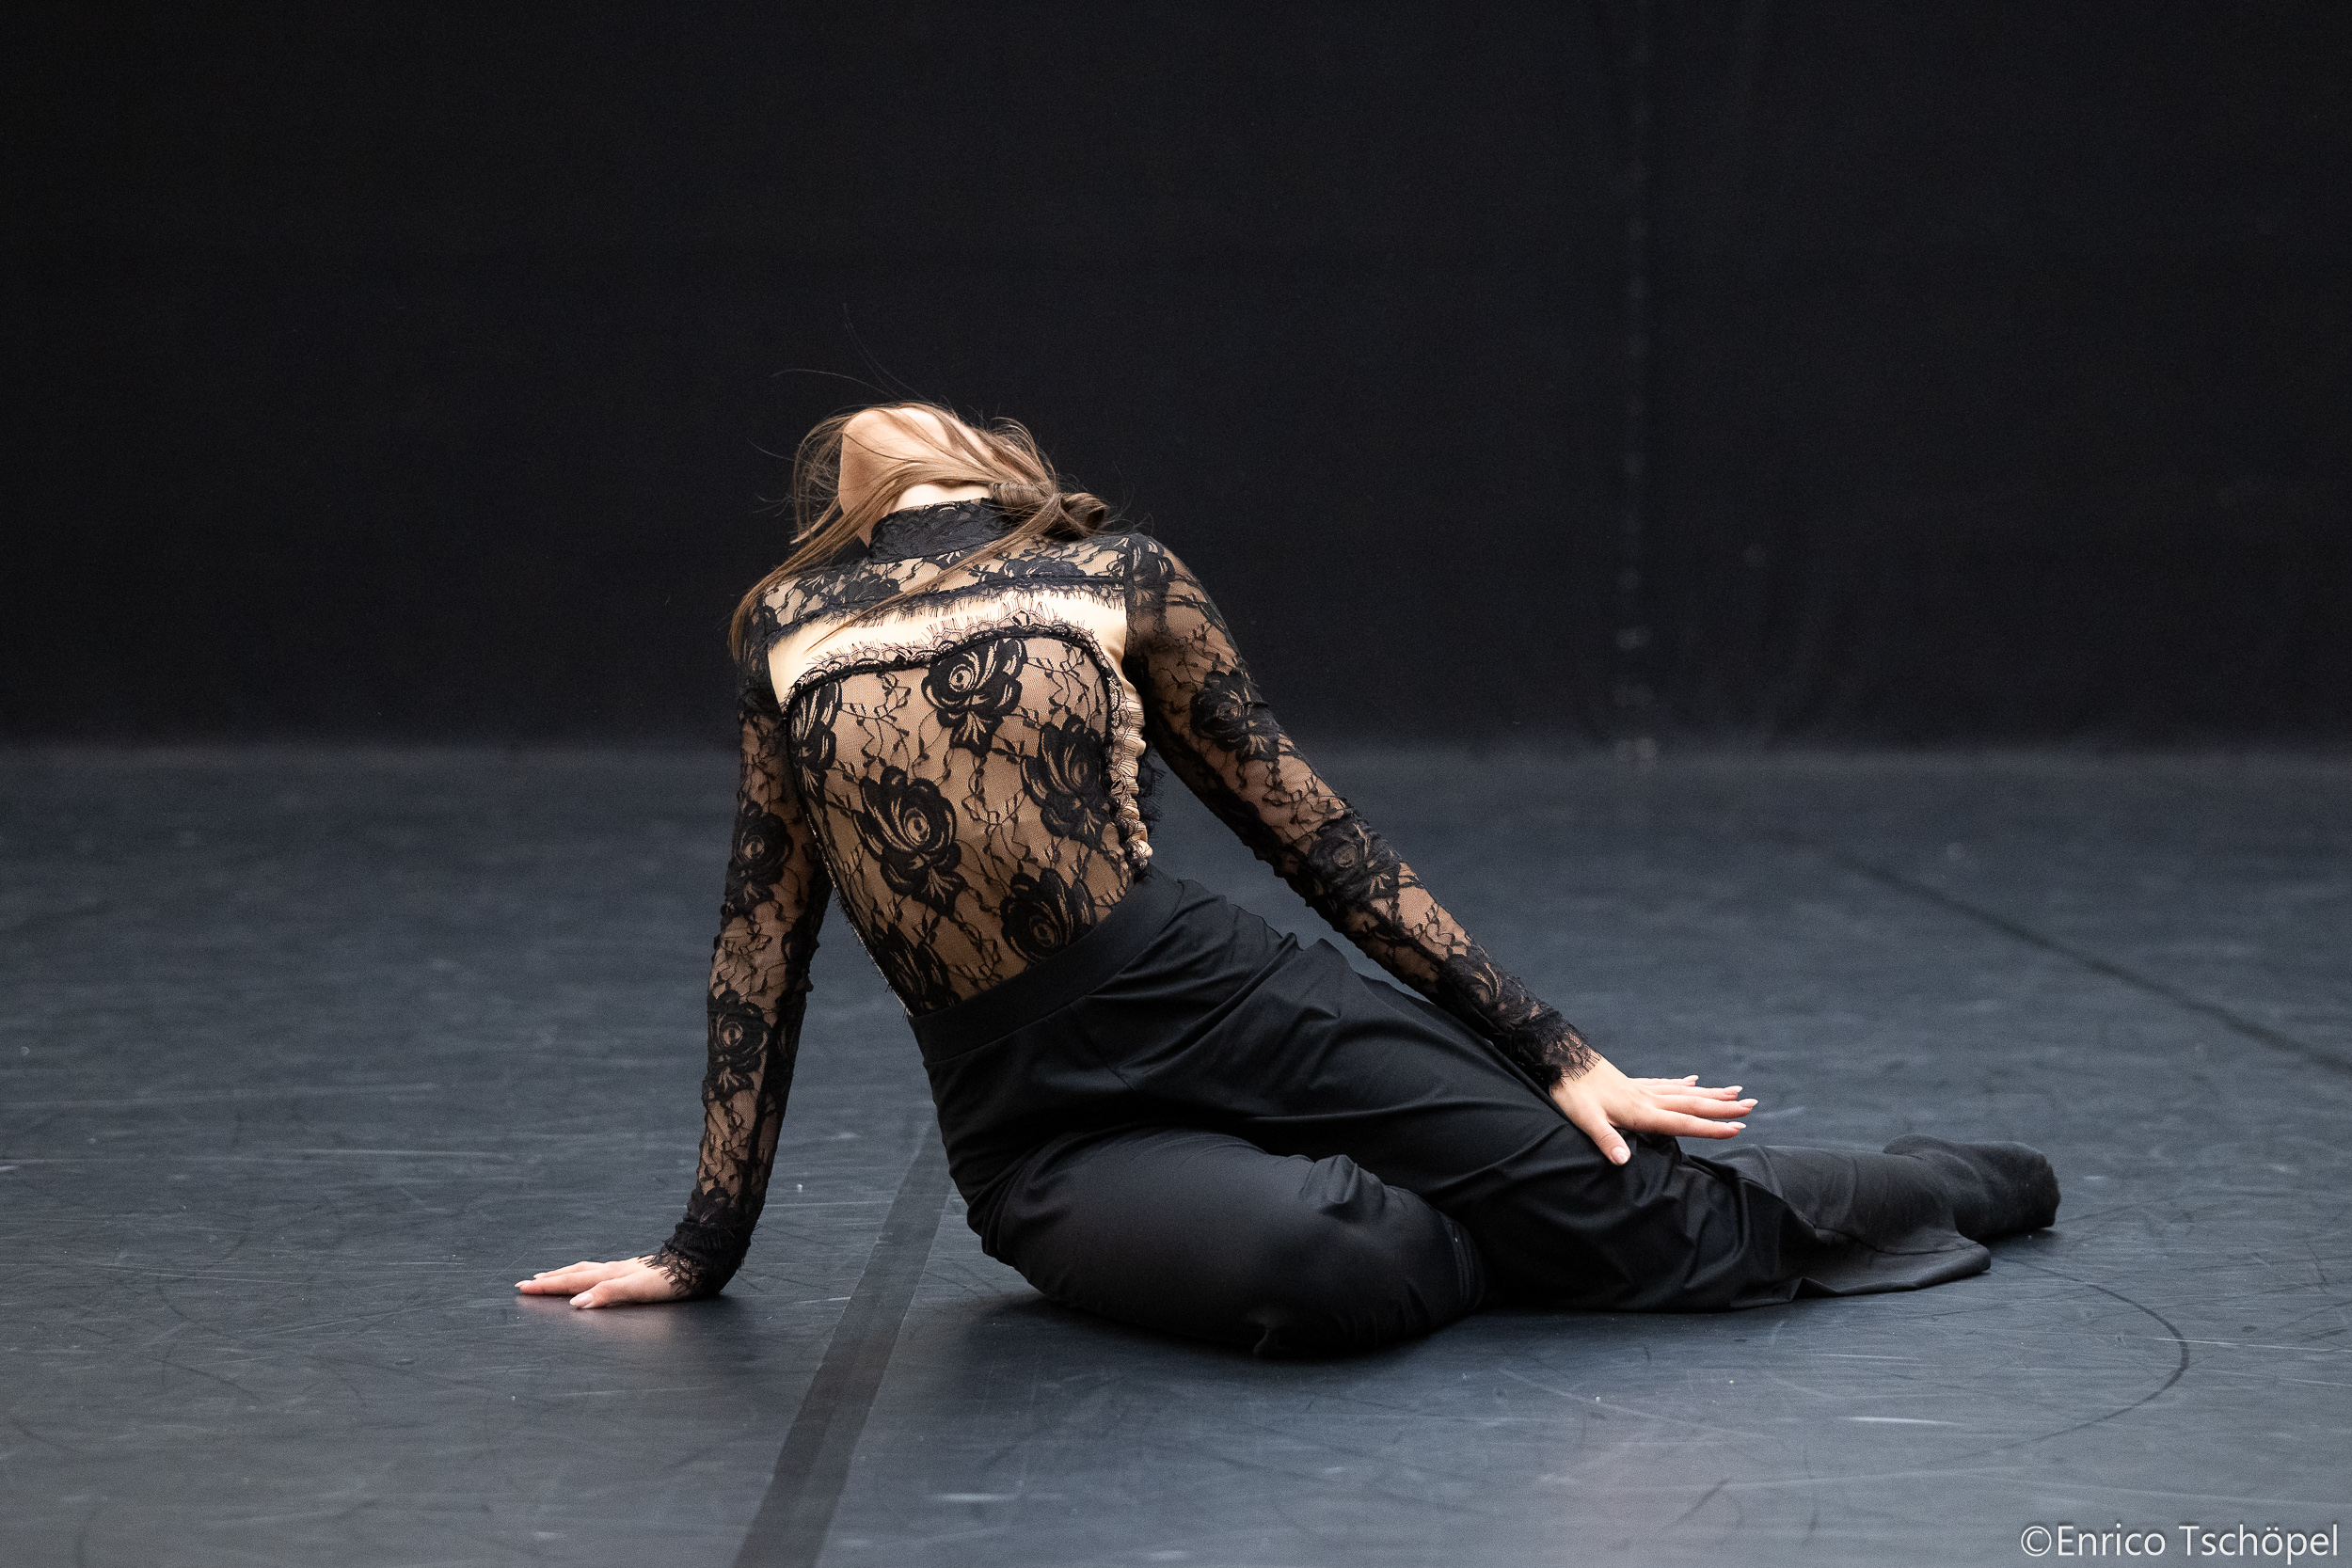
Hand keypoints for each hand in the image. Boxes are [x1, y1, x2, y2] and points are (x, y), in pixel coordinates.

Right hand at [515, 1255, 688, 1308]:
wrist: (698, 1263)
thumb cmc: (671, 1280)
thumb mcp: (639, 1290)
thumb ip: (608, 1294)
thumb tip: (575, 1303)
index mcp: (610, 1275)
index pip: (572, 1282)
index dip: (548, 1287)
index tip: (523, 1288)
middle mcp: (613, 1269)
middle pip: (574, 1273)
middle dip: (549, 1280)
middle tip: (526, 1283)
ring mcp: (624, 1268)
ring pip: (586, 1269)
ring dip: (565, 1274)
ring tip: (549, 1276)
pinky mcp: (635, 1270)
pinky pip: (600, 1270)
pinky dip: (585, 1273)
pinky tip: (592, 1275)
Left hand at [1548, 1057, 1753, 1165]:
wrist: (1560, 1059)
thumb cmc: (1571, 1092)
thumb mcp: (1584, 1120)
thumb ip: (1606, 1140)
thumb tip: (1623, 1163)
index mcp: (1640, 1111)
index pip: (1683, 1122)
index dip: (1711, 1127)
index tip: (1739, 1127)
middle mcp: (1646, 1098)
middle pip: (1692, 1104)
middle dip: (1723, 1107)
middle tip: (1752, 1106)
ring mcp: (1640, 1089)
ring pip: (1684, 1092)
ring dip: (1710, 1093)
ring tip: (1735, 1091)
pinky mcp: (1631, 1083)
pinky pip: (1665, 1084)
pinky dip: (1683, 1084)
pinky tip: (1693, 1079)